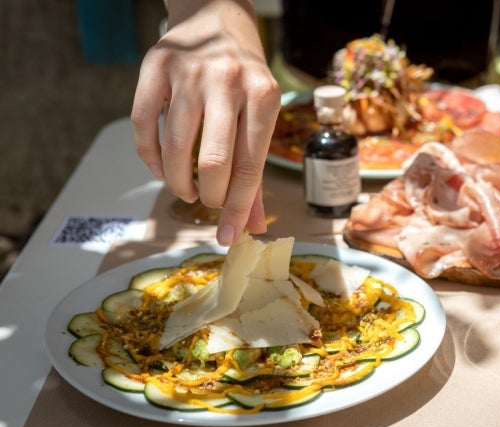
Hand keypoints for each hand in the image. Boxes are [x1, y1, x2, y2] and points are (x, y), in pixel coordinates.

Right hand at [131, 0, 280, 245]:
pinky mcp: (155, 67)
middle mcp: (227, 82)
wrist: (218, 17)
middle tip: (207, 202)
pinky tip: (161, 168)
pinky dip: (150, 158)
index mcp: (263, 97)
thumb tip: (252, 225)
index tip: (229, 237)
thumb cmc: (245, 78)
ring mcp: (189, 72)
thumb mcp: (261, 116)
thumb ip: (256, 171)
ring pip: (176, 148)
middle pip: (214, 162)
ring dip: (178, 183)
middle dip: (210, 197)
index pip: (250, 167)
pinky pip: (143, 126)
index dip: (237, 208)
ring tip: (187, 191)